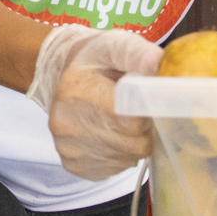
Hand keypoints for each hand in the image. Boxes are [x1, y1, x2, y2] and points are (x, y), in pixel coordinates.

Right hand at [31, 26, 162, 180]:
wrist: (61, 76)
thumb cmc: (94, 61)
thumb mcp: (113, 45)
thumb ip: (135, 53)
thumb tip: (155, 63)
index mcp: (77, 91)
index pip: (130, 119)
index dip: (148, 112)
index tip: (147, 100)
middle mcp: (66, 124)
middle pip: (132, 144)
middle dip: (144, 129)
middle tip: (136, 110)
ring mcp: (67, 148)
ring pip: (127, 159)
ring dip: (134, 143)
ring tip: (123, 120)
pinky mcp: (73, 164)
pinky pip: (114, 169)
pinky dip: (121, 155)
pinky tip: (111, 134)